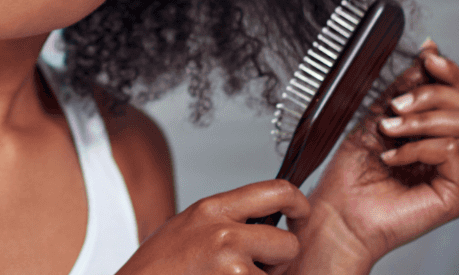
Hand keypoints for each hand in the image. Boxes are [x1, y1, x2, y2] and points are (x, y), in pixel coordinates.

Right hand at [118, 180, 309, 273]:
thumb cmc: (158, 268)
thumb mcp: (187, 228)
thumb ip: (223, 221)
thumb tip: (263, 221)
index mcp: (211, 209)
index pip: (276, 190)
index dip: (297, 203)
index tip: (300, 214)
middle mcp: (223, 233)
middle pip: (287, 242)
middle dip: (279, 261)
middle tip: (255, 268)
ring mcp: (230, 265)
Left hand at [295, 41, 458, 268]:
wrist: (337, 214)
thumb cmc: (350, 175)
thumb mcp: (374, 119)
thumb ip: (402, 92)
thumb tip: (425, 58)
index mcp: (433, 134)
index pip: (457, 96)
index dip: (447, 71)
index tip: (428, 54)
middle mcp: (449, 154)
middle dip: (431, 94)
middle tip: (396, 105)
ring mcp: (455, 175)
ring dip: (419, 120)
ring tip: (388, 130)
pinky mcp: (455, 196)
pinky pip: (449, 152)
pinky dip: (417, 147)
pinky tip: (391, 157)